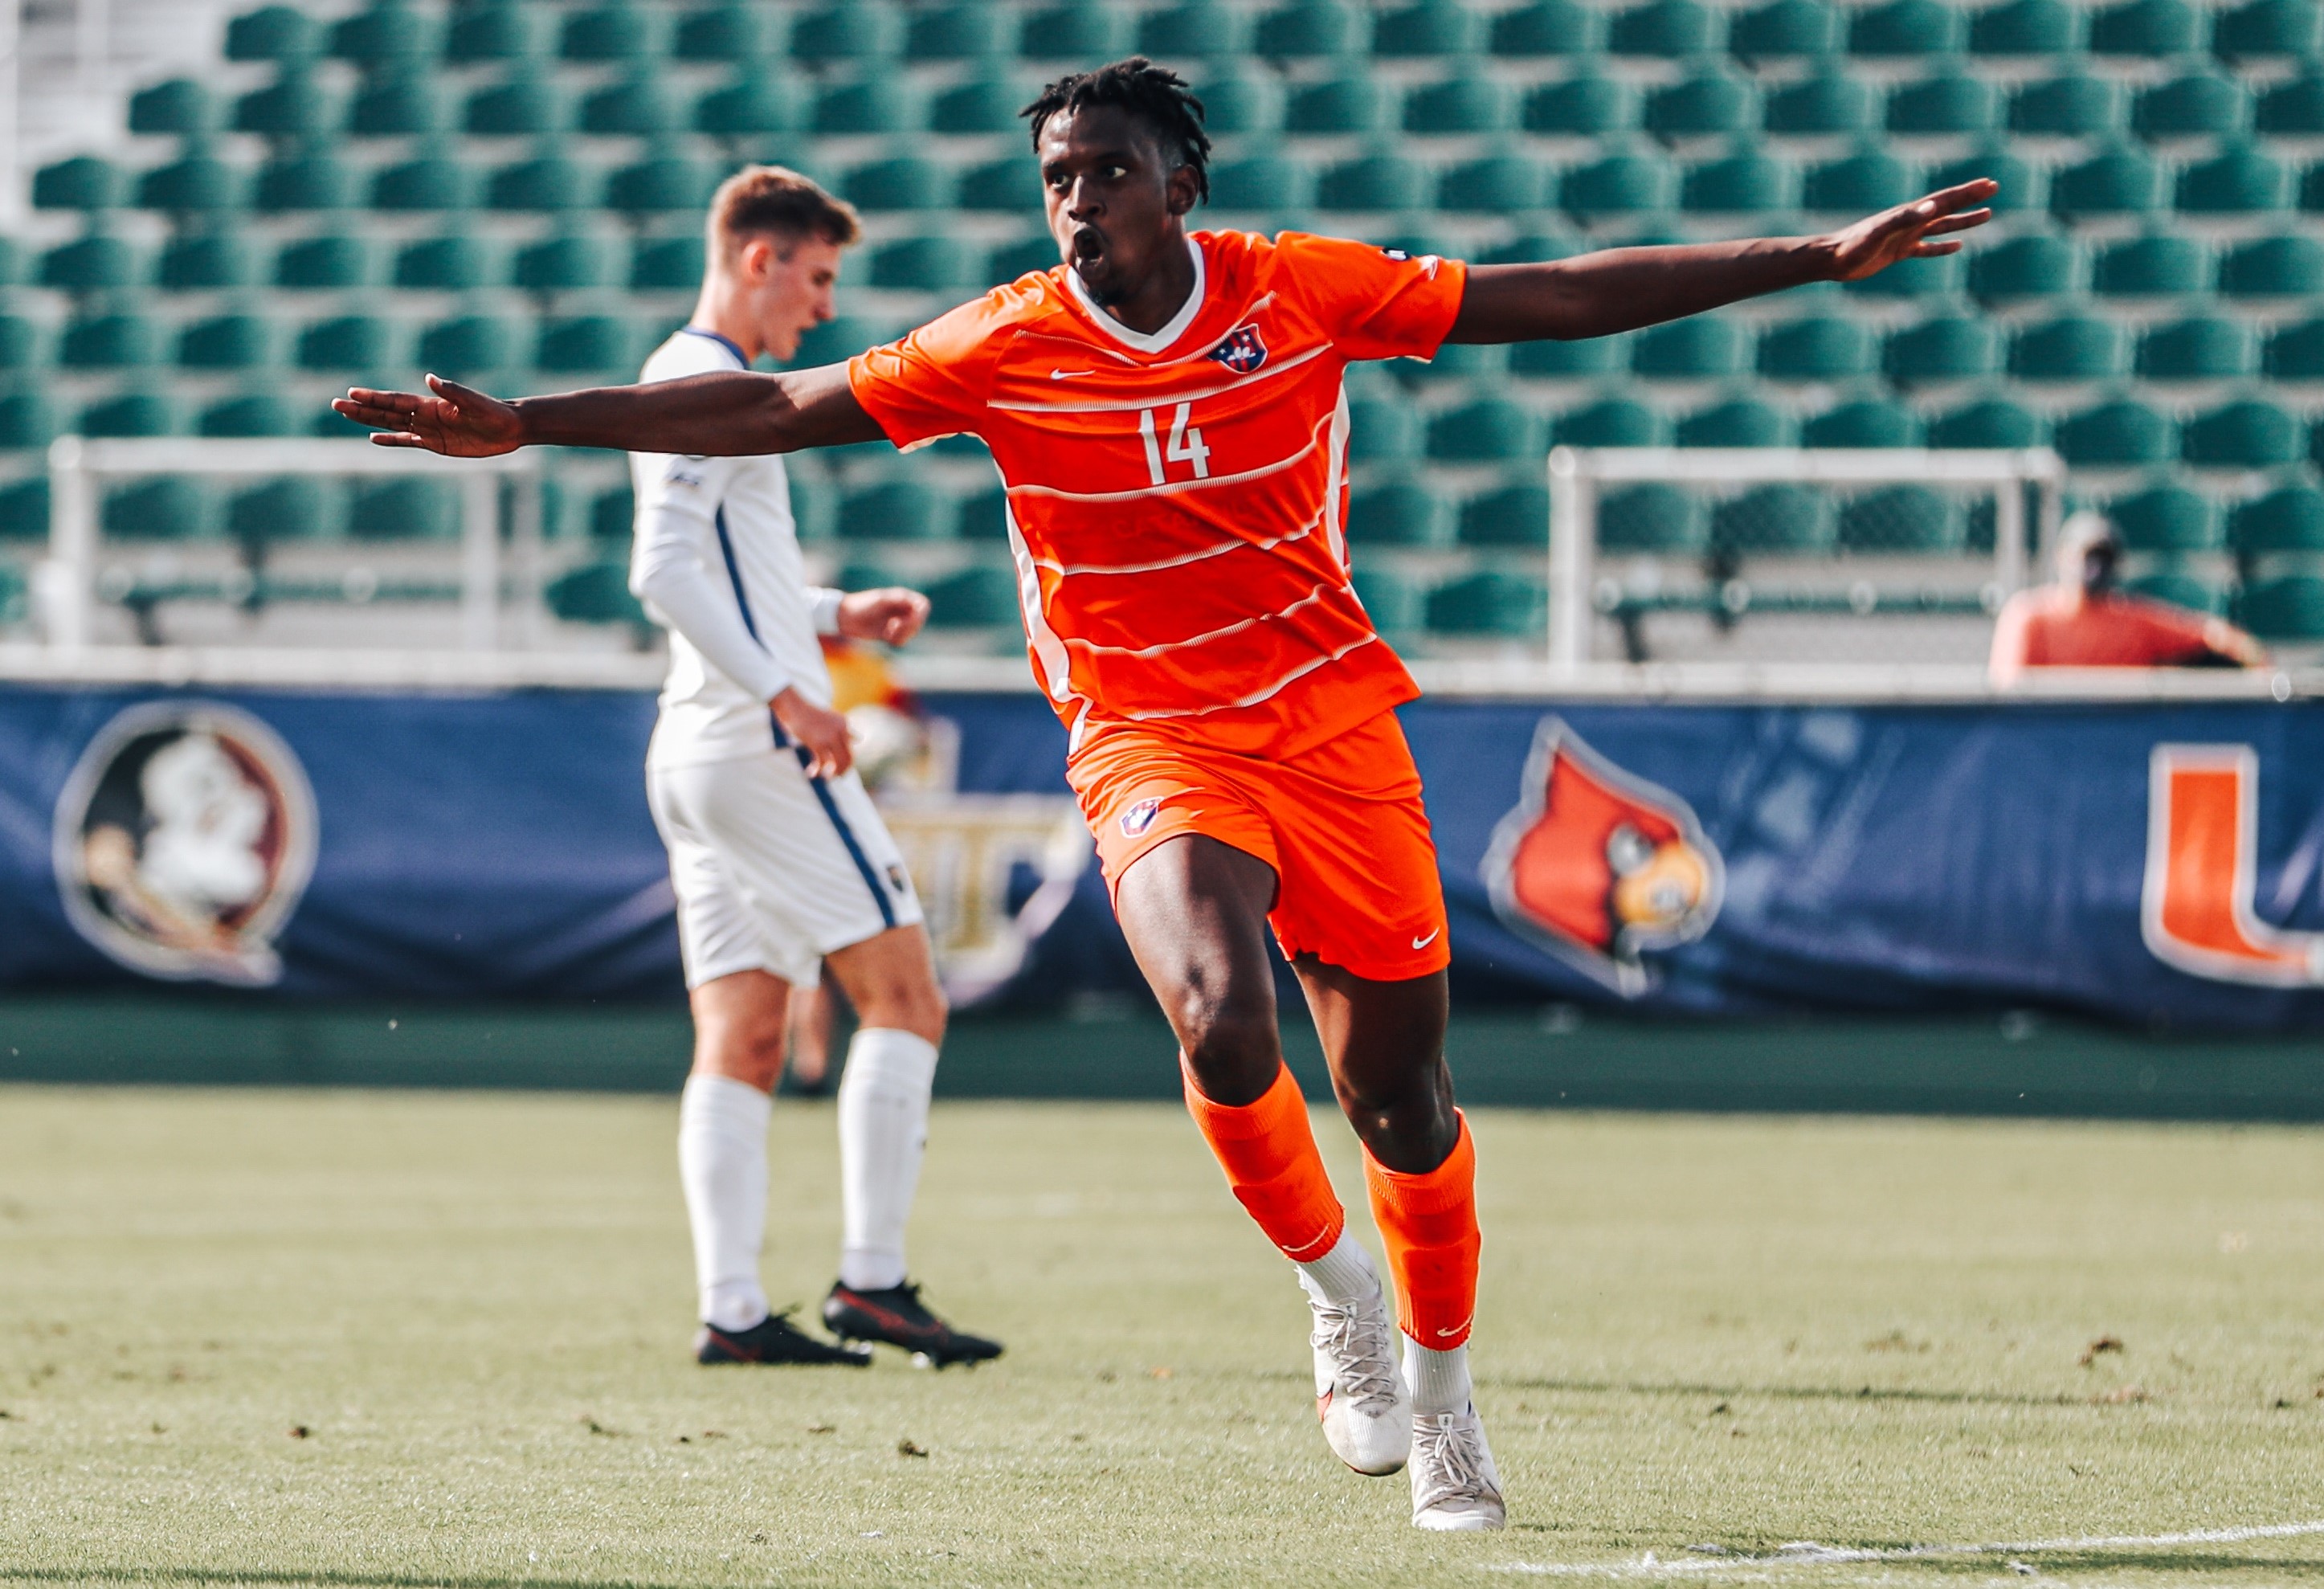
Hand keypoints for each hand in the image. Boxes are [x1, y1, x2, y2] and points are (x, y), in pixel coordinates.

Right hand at [331, 374, 524, 455]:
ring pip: (392, 424)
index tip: (351, 393)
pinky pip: (408, 441)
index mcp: (430, 403)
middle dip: (361, 408)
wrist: (509, 428)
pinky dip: (391, 439)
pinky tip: (374, 438)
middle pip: (386, 411)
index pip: (395, 400)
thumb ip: (452, 391)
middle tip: (336, 404)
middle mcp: (425, 414)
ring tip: (346, 415)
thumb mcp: (473, 401)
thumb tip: (430, 378)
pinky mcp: (436, 444)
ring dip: (369, 421)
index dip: (373, 398)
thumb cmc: (493, 412)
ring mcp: (429, 429)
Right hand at [772, 687, 852, 778]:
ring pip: (838, 763)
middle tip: (835, 777)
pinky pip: (822, 763)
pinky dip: (817, 770)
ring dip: (832, 774)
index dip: (846, 762)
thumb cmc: (808, 714)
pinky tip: (809, 773)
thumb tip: (861, 739)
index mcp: (844, 723)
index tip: (836, 768)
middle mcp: (841, 730)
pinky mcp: (818, 743)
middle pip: (849, 758)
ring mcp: (830, 737)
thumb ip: (845, 730)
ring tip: (824, 778)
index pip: (851, 748)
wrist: (792, 707)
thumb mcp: (830, 721)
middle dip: (843, 770)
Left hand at [837, 586, 930, 645]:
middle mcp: (902, 608)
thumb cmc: (861, 605)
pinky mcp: (891, 632)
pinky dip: (897, 641)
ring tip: (887, 634)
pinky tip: (885, 638)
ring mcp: (897, 621)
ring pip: (912, 632)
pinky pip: (902, 640)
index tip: (907, 621)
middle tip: (892, 630)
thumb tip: (914, 602)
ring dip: (903, 636)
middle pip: (919, 621)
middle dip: (909, 628)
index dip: (919, 615)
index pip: (922, 606)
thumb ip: (899, 600)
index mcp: (902, 597)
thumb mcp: (880, 601)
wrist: (845, 617)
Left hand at [1819, 179, 1997, 281]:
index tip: (1989, 184)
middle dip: (1971, 198)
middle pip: (1947, 207)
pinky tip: (1957, 246)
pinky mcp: (1898, 252)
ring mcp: (1905, 236)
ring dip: (1964, 221)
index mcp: (1909, 214)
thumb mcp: (1879, 233)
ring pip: (1942, 226)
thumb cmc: (1852, 246)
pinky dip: (1943, 247)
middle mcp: (1910, 221)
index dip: (1967, 192)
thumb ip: (1904, 219)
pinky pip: (1927, 248)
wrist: (1831, 259)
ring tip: (1987, 215)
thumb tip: (1932, 207)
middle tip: (1994, 189)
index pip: (1945, 199)